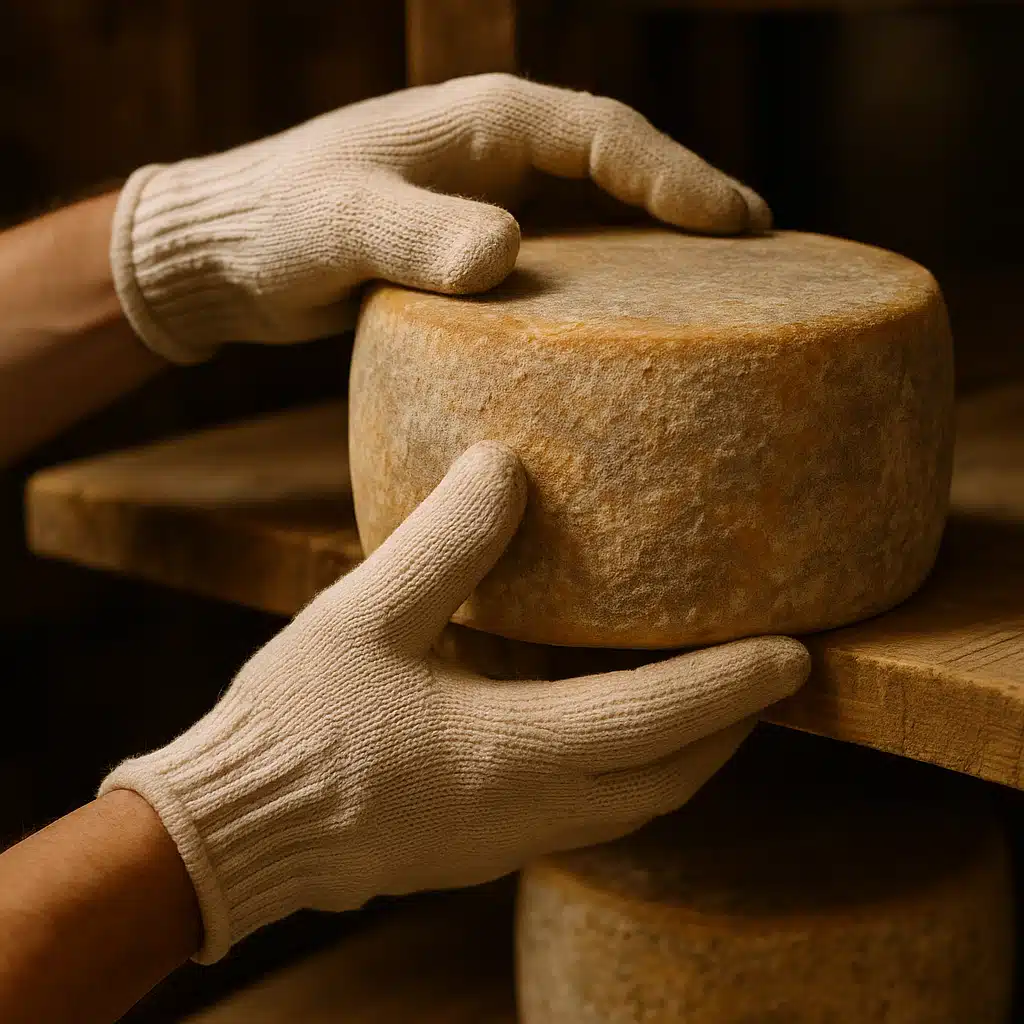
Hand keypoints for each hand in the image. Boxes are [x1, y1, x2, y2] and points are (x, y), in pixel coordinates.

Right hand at [99, 442, 807, 962]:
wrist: (231, 830)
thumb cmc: (295, 724)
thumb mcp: (367, 614)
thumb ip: (445, 541)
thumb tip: (505, 465)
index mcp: (510, 752)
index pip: (657, 720)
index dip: (734, 685)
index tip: (799, 655)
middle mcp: (527, 809)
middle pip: (668, 779)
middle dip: (731, 730)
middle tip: (770, 675)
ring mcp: (507, 839)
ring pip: (634, 804)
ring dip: (684, 755)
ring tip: (711, 700)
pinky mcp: (481, 845)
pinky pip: (588, 811)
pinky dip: (627, 769)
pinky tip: (605, 725)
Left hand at [111, 73, 771, 364]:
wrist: (225, 254)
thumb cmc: (275, 226)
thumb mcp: (340, 225)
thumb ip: (416, 235)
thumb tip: (505, 253)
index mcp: (481, 124)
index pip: (603, 134)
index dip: (675, 175)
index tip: (735, 223)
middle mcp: (497, 153)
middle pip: (622, 168)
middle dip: (694, 204)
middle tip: (767, 254)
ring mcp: (490, 199)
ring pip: (600, 216)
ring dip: (661, 248)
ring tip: (727, 292)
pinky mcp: (475, 249)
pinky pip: (562, 260)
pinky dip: (607, 283)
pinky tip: (631, 325)